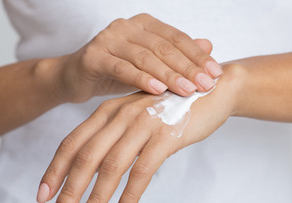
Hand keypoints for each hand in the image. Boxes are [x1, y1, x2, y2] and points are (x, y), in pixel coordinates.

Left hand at [36, 64, 238, 202]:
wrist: (211, 89)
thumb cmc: (171, 106)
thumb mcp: (136, 115)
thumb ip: (115, 134)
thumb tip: (94, 165)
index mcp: (108, 111)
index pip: (72, 143)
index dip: (55, 170)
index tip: (43, 196)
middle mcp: (121, 116)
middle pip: (85, 158)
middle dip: (69, 191)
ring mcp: (143, 124)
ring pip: (111, 167)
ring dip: (96, 199)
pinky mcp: (166, 135)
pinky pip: (143, 171)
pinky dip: (130, 196)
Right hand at [49, 13, 221, 102]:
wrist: (76, 78)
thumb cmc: (116, 72)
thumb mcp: (150, 65)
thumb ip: (176, 55)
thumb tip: (208, 46)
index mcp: (144, 24)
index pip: (177, 38)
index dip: (198, 56)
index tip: (216, 74)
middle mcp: (127, 26)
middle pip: (164, 47)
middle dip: (188, 67)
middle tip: (206, 85)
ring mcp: (109, 38)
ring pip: (145, 57)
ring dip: (169, 74)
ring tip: (187, 90)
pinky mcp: (94, 56)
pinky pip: (121, 67)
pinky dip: (141, 78)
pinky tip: (157, 90)